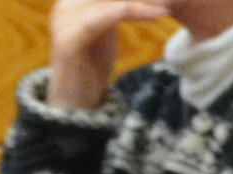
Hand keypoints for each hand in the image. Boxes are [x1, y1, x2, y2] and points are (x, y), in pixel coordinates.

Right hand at [44, 0, 167, 107]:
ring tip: (168, 2)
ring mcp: (65, 20)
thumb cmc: (90, 69)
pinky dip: (136, 11)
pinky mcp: (71, 37)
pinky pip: (110, 16)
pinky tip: (159, 13)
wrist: (73, 105)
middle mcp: (64, 5)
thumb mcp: (104, 31)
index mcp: (71, 1)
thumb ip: (111, 9)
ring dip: (144, 0)